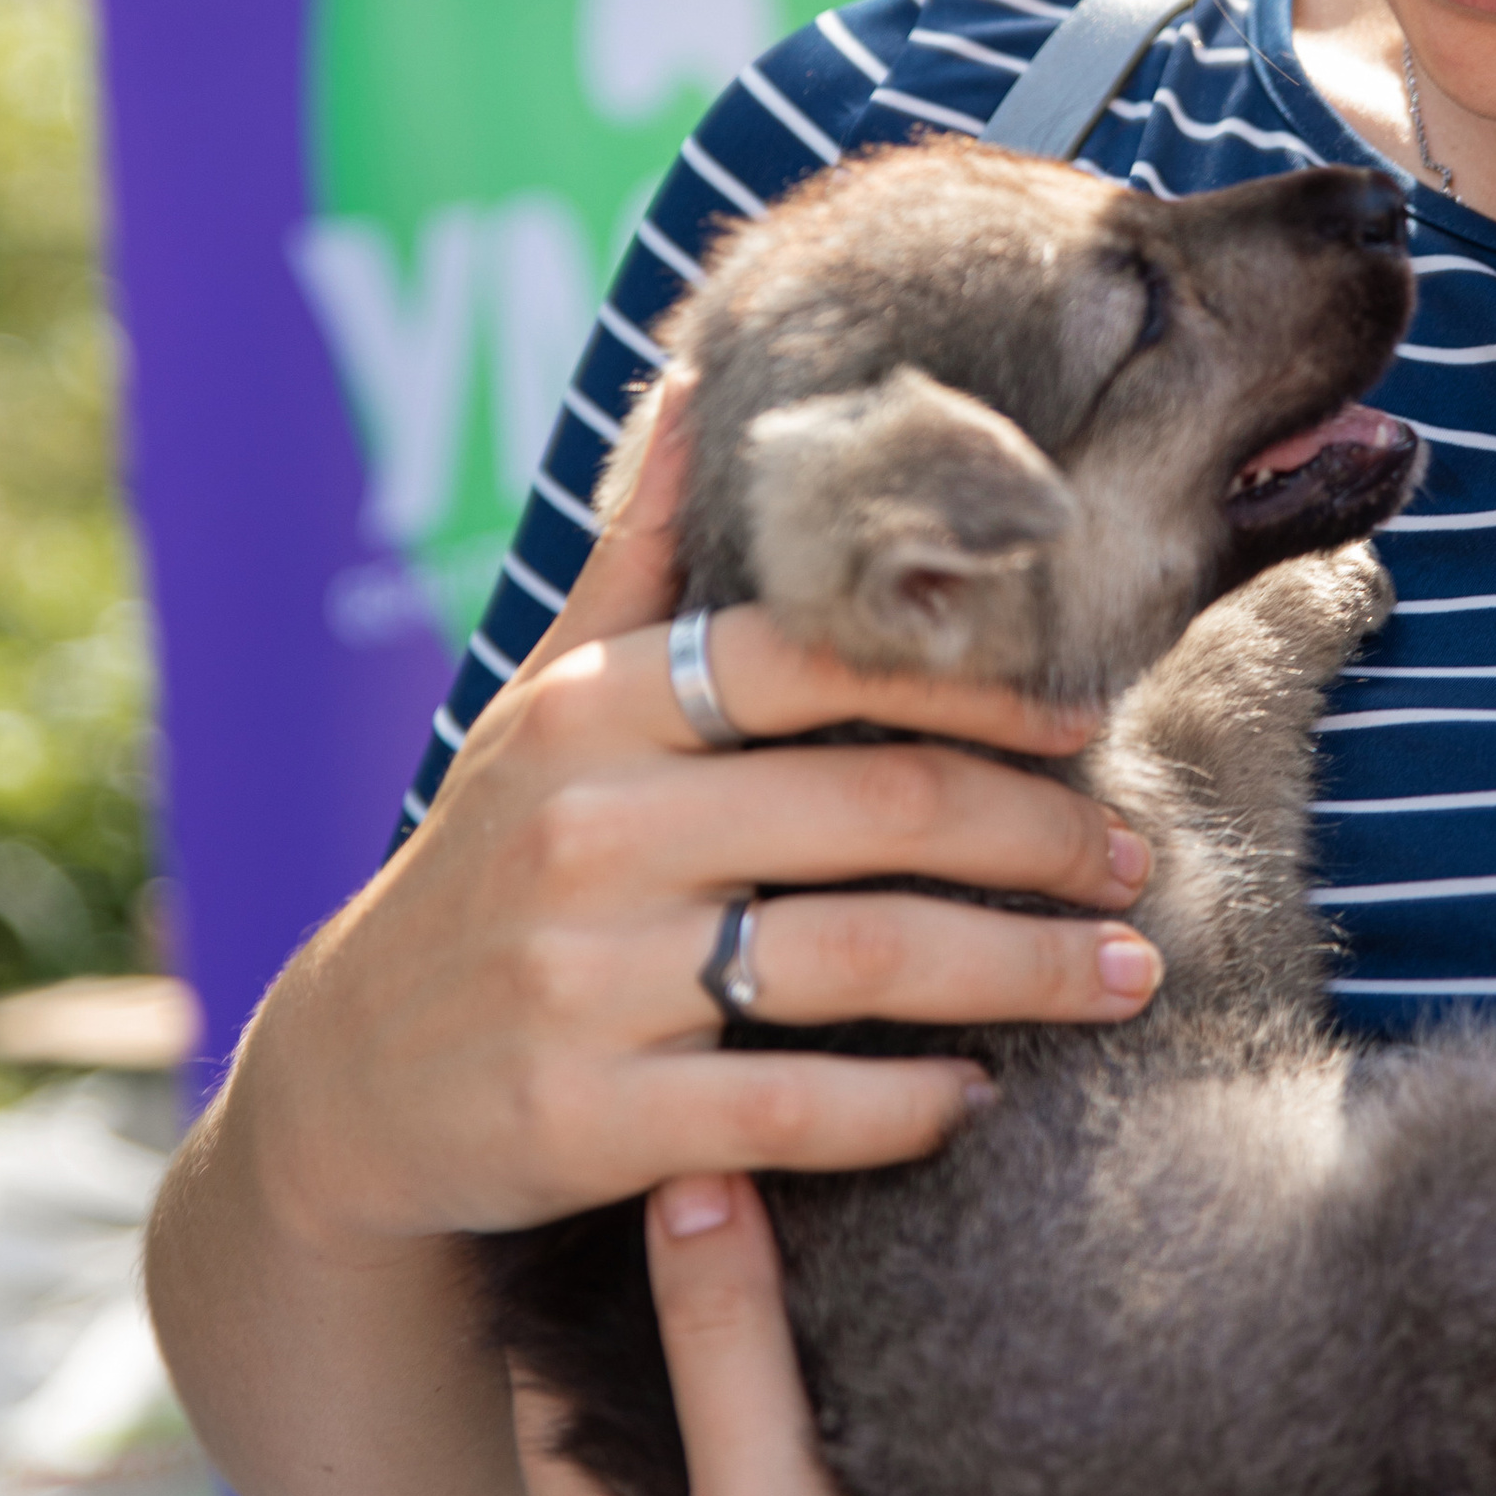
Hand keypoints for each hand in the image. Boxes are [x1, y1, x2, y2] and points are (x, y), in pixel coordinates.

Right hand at [235, 378, 1164, 1262]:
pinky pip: (794, 1106)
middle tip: (1142, 861)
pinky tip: (977, 1095)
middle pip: (881, 808)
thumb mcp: (547, 701)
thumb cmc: (500, 858)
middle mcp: (586, 827)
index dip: (976, 685)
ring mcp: (583, 977)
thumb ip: (640, 558)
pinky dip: (906, 1106)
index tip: (1086, 722)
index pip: (821, 660)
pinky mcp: (588, 1116)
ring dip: (1025, 971)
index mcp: (594, 708)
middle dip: (1044, 837)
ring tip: (1126, 976)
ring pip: (864, 960)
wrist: (353, 1078)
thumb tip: (696, 378)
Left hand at [519, 1170, 1049, 1495]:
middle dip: (648, 1294)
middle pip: (615, 1405)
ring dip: (716, 1361)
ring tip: (771, 1230)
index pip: (539, 1371)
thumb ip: (727, 1351)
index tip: (611, 1142)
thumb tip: (686, 1176)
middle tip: (700, 1156)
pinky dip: (774, 1426)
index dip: (569, 1260)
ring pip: (689, 1454)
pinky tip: (837, 1374)